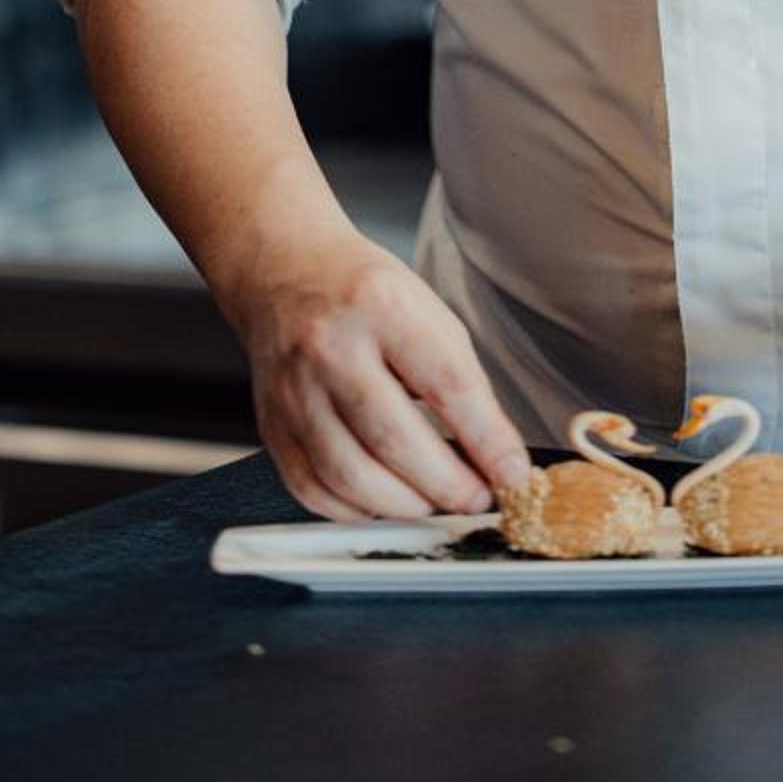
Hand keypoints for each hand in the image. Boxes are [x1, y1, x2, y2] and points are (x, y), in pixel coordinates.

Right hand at [221, 226, 532, 521]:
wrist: (283, 271)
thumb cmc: (363, 292)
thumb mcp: (425, 308)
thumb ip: (457, 378)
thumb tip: (490, 453)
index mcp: (381, 305)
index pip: (447, 384)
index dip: (487, 439)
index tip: (512, 473)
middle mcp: (330, 347)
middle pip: (394, 439)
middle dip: (447, 485)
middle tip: (477, 498)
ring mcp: (294, 390)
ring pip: (351, 476)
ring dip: (405, 506)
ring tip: (435, 503)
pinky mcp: (271, 426)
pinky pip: (313, 489)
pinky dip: (356, 510)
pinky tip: (383, 501)